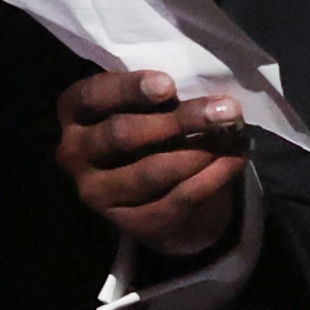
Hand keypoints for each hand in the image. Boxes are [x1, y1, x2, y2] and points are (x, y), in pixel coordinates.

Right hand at [53, 70, 248, 259]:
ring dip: (201, 150)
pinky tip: (236, 158)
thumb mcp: (144, 106)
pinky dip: (213, 176)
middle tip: (225, 111)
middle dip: (179, 120)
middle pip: (123, 134)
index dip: (129, 89)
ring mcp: (98, 194)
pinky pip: (178, 198)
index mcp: (74, 113)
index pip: (93, 96)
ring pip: (152, 170)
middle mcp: (74, 154)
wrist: (153, 195)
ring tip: (234, 133)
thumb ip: (161, 98)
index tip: (168, 85)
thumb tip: (210, 99)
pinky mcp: (130, 224)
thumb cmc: (149, 129)